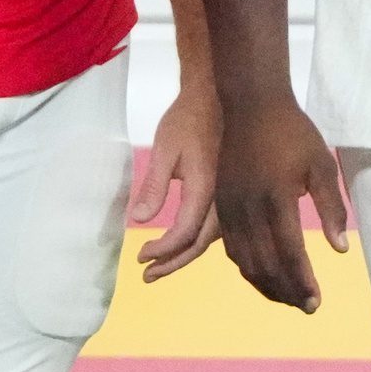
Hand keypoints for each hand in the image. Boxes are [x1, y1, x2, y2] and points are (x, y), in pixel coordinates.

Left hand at [132, 81, 219, 281]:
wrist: (219, 95)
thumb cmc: (188, 118)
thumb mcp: (165, 148)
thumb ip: (153, 185)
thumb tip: (139, 221)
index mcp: (207, 189)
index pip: (185, 233)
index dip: (163, 251)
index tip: (140, 257)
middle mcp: (224, 199)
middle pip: (200, 243)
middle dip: (172, 262)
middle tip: (147, 275)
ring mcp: (231, 197)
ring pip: (211, 239)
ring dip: (185, 254)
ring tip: (160, 266)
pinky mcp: (231, 193)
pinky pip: (218, 227)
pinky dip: (199, 241)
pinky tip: (185, 245)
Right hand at [213, 96, 347, 310]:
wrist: (251, 104)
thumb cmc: (292, 132)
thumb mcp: (322, 166)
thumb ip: (332, 208)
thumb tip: (339, 249)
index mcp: (277, 199)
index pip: (290, 253)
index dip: (303, 282)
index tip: (316, 302)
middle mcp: (249, 208)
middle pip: (265, 264)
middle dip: (286, 290)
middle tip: (305, 306)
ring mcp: (230, 206)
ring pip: (244, 260)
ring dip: (265, 284)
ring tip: (286, 297)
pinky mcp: (220, 202)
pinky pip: (229, 246)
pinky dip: (246, 267)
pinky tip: (260, 273)